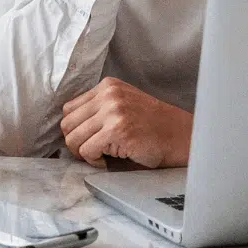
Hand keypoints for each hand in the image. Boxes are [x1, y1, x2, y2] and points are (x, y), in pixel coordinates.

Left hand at [61, 77, 191, 168]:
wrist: (180, 136)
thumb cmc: (152, 126)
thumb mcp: (124, 104)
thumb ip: (98, 108)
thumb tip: (68, 127)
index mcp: (108, 86)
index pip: (69, 109)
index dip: (75, 129)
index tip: (88, 139)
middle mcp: (109, 95)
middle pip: (67, 124)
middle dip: (76, 143)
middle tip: (92, 152)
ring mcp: (113, 111)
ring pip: (73, 139)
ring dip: (84, 153)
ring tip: (102, 155)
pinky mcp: (117, 130)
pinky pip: (87, 151)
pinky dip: (94, 161)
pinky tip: (109, 160)